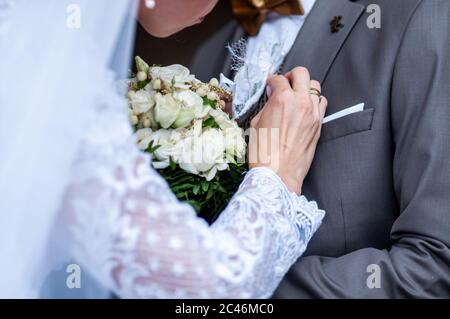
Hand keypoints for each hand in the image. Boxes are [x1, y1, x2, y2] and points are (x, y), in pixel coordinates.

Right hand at [248, 67, 327, 193]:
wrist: (278, 174)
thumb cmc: (263, 153)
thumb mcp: (256, 123)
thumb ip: (266, 106)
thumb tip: (270, 99)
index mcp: (282, 99)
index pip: (278, 79)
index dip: (271, 81)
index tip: (269, 85)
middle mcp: (301, 102)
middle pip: (301, 74)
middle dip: (291, 75)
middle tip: (284, 83)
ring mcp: (313, 113)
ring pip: (315, 86)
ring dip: (305, 87)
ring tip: (296, 95)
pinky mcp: (319, 125)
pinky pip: (322, 103)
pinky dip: (314, 101)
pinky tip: (305, 108)